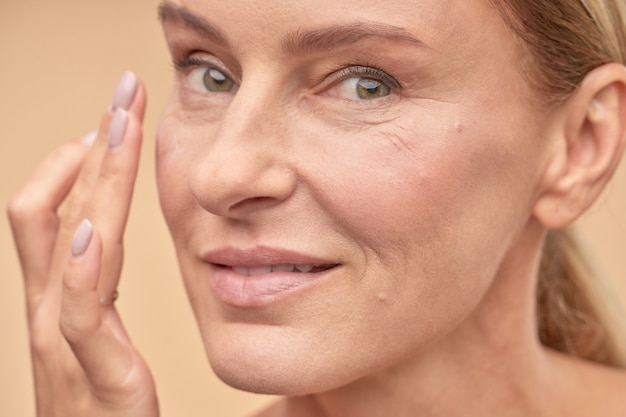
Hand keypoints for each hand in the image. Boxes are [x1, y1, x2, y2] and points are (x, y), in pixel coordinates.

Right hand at [7, 71, 157, 416]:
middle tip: (123, 93)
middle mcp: (51, 304)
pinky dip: (81, 271)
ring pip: (67, 244)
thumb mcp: (92, 326)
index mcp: (61, 290)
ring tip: (113, 131)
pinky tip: (94, 234)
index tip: (115, 116)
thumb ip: (94, 280)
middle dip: (94, 146)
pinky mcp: (96, 372)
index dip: (88, 157)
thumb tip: (98, 231)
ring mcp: (64, 337)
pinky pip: (78, 316)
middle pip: (60, 207)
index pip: (65, 206)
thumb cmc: (97, 395)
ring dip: (91, 183)